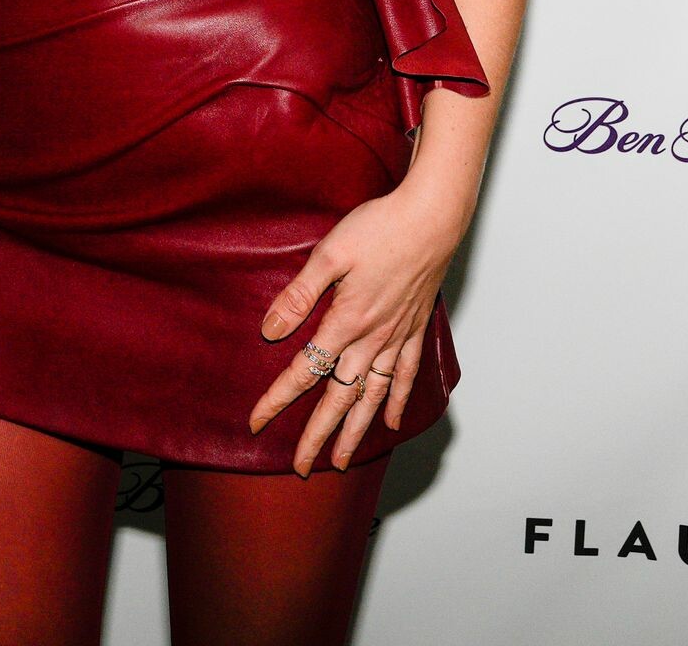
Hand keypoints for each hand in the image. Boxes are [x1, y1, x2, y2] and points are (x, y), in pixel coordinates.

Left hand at [246, 184, 467, 475]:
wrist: (431, 219)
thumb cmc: (379, 228)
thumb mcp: (329, 255)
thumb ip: (299, 295)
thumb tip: (270, 330)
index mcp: (346, 322)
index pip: (304, 370)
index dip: (278, 399)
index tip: (256, 422)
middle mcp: (371, 339)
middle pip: (339, 398)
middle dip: (318, 435)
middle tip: (302, 467)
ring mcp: (396, 337)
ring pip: (372, 397)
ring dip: (356, 431)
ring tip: (343, 460)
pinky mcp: (414, 328)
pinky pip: (405, 375)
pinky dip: (397, 402)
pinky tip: (391, 422)